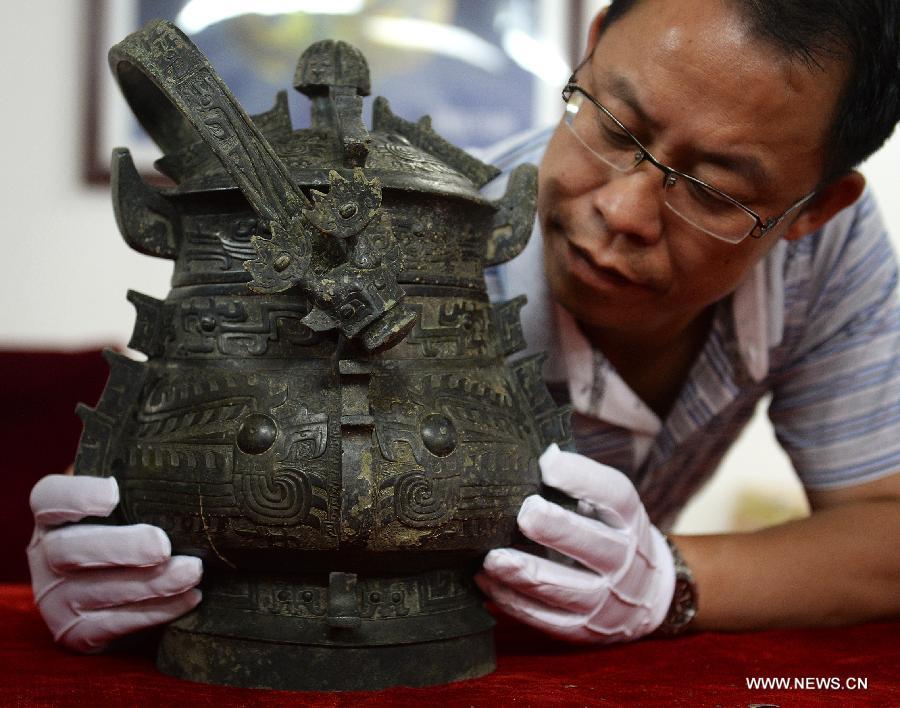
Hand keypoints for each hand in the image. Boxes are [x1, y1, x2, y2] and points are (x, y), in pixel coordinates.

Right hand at [27, 474, 202, 652]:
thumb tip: (191, 462)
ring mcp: (56, 597)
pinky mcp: (76, 633)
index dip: (77, 496)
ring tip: (192, 571)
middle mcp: (45, 555)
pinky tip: (190, 598)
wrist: (124, 588)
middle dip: (120, 548)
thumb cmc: (133, 526)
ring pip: (98, 592)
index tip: (114, 492)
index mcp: (52, 516)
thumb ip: (143, 483)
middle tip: (163, 545)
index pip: (50, 498)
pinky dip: (157, 612)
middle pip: (70, 550)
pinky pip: (115, 625)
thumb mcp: (130, 500)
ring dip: (151, 584)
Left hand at [476, 444, 674, 642]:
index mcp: (629, 519)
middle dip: (555, 529)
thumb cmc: (613, 532)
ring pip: (563, 588)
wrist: (648, 593)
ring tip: (491, 558)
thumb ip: (578, 481)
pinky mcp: (582, 628)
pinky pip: (545, 618)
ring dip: (524, 573)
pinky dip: (512, 601)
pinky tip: (486, 582)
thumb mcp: (610, 504)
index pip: (613, 494)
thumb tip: (540, 453)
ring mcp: (604, 599)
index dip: (582, 477)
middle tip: (523, 514)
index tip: (547, 463)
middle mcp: (621, 559)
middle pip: (591, 544)